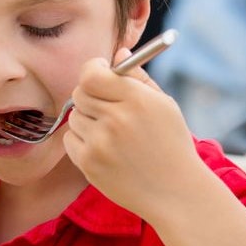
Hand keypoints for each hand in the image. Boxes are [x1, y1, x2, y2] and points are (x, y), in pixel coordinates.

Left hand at [63, 48, 205, 218]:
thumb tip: (118, 52)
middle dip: (90, 95)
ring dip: (87, 120)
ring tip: (112, 133)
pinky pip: (70, 140)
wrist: (175, 193)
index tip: (100, 73)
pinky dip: (82, 141)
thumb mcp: (164, 106)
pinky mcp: (89, 164)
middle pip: (80, 92)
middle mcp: (116, 120)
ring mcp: (99, 143)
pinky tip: (105, 149)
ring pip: (74, 116)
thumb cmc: (171, 145)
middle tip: (105, 104)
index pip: (92, 73)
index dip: (93, 69)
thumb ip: (138, 77)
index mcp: (137, 100)